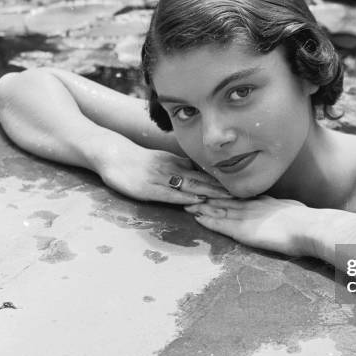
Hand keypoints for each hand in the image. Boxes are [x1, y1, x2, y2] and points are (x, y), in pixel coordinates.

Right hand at [95, 135, 232, 203]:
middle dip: (224, 189)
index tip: (241, 187)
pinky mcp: (149, 188)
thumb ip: (180, 168)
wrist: (112, 154)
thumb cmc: (137, 161)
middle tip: (243, 196)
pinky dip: (186, 197)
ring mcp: (161, 178)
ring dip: (211, 193)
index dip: (222, 181)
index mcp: (178, 164)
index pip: (205, 174)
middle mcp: (173, 169)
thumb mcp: (162, 161)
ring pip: (191, 186)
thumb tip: (198, 177)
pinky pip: (171, 193)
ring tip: (229, 200)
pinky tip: (199, 201)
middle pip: (203, 180)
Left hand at [184, 195, 316, 256]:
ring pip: (219, 210)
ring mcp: (247, 217)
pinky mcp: (243, 230)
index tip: (215, 190)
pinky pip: (221, 225)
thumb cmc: (309, 223)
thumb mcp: (297, 212)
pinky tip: (196, 218)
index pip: (241, 197)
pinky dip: (208, 220)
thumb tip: (294, 214)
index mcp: (266, 202)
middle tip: (193, 190)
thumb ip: (289, 212)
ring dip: (202, 206)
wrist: (309, 227)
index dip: (226, 193)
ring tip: (186, 202)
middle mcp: (253, 206)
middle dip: (209, 196)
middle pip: (226, 199)